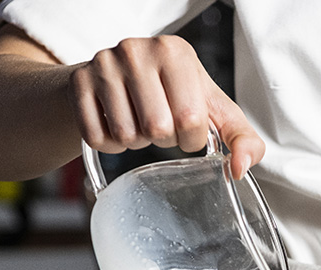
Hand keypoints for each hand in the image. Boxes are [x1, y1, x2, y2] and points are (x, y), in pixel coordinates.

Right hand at [68, 35, 264, 177]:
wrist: (117, 80)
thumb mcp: (213, 111)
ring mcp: (103, 64)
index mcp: (176, 52)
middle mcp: (137, 50)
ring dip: (135, 142)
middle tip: (159, 125)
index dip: (190, 138)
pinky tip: (116, 125)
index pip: (190, 119)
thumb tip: (240, 169)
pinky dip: (109, 144)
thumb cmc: (172, 96)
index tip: (185, 127)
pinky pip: (96, 137)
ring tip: (138, 121)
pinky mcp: (79, 83)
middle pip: (157, 129)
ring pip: (126, 136)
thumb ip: (242, 139)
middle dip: (162, 140)